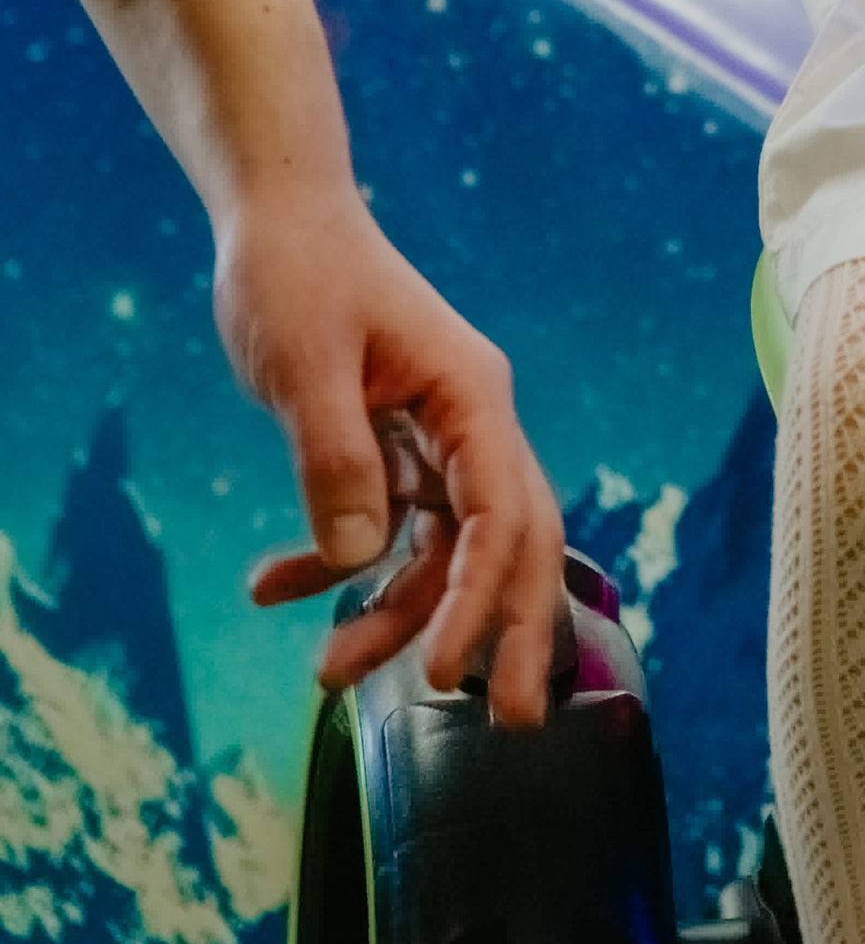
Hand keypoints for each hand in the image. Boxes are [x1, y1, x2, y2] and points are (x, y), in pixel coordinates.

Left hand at [215, 177, 563, 728]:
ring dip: (398, 614)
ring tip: (328, 678)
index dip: (482, 598)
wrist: (278, 220)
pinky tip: (274, 590)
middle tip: (513, 723)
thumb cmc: (296, 273)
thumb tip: (356, 556)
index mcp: (471, 395)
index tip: (443, 672)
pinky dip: (338, 569)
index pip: (501, 513)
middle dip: (512, 632)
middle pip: (512, 542)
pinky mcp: (397, 449)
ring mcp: (439, 438)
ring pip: (447, 550)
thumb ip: (334, 459)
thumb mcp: (305, 364)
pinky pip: (390, 530)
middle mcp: (472, 422)